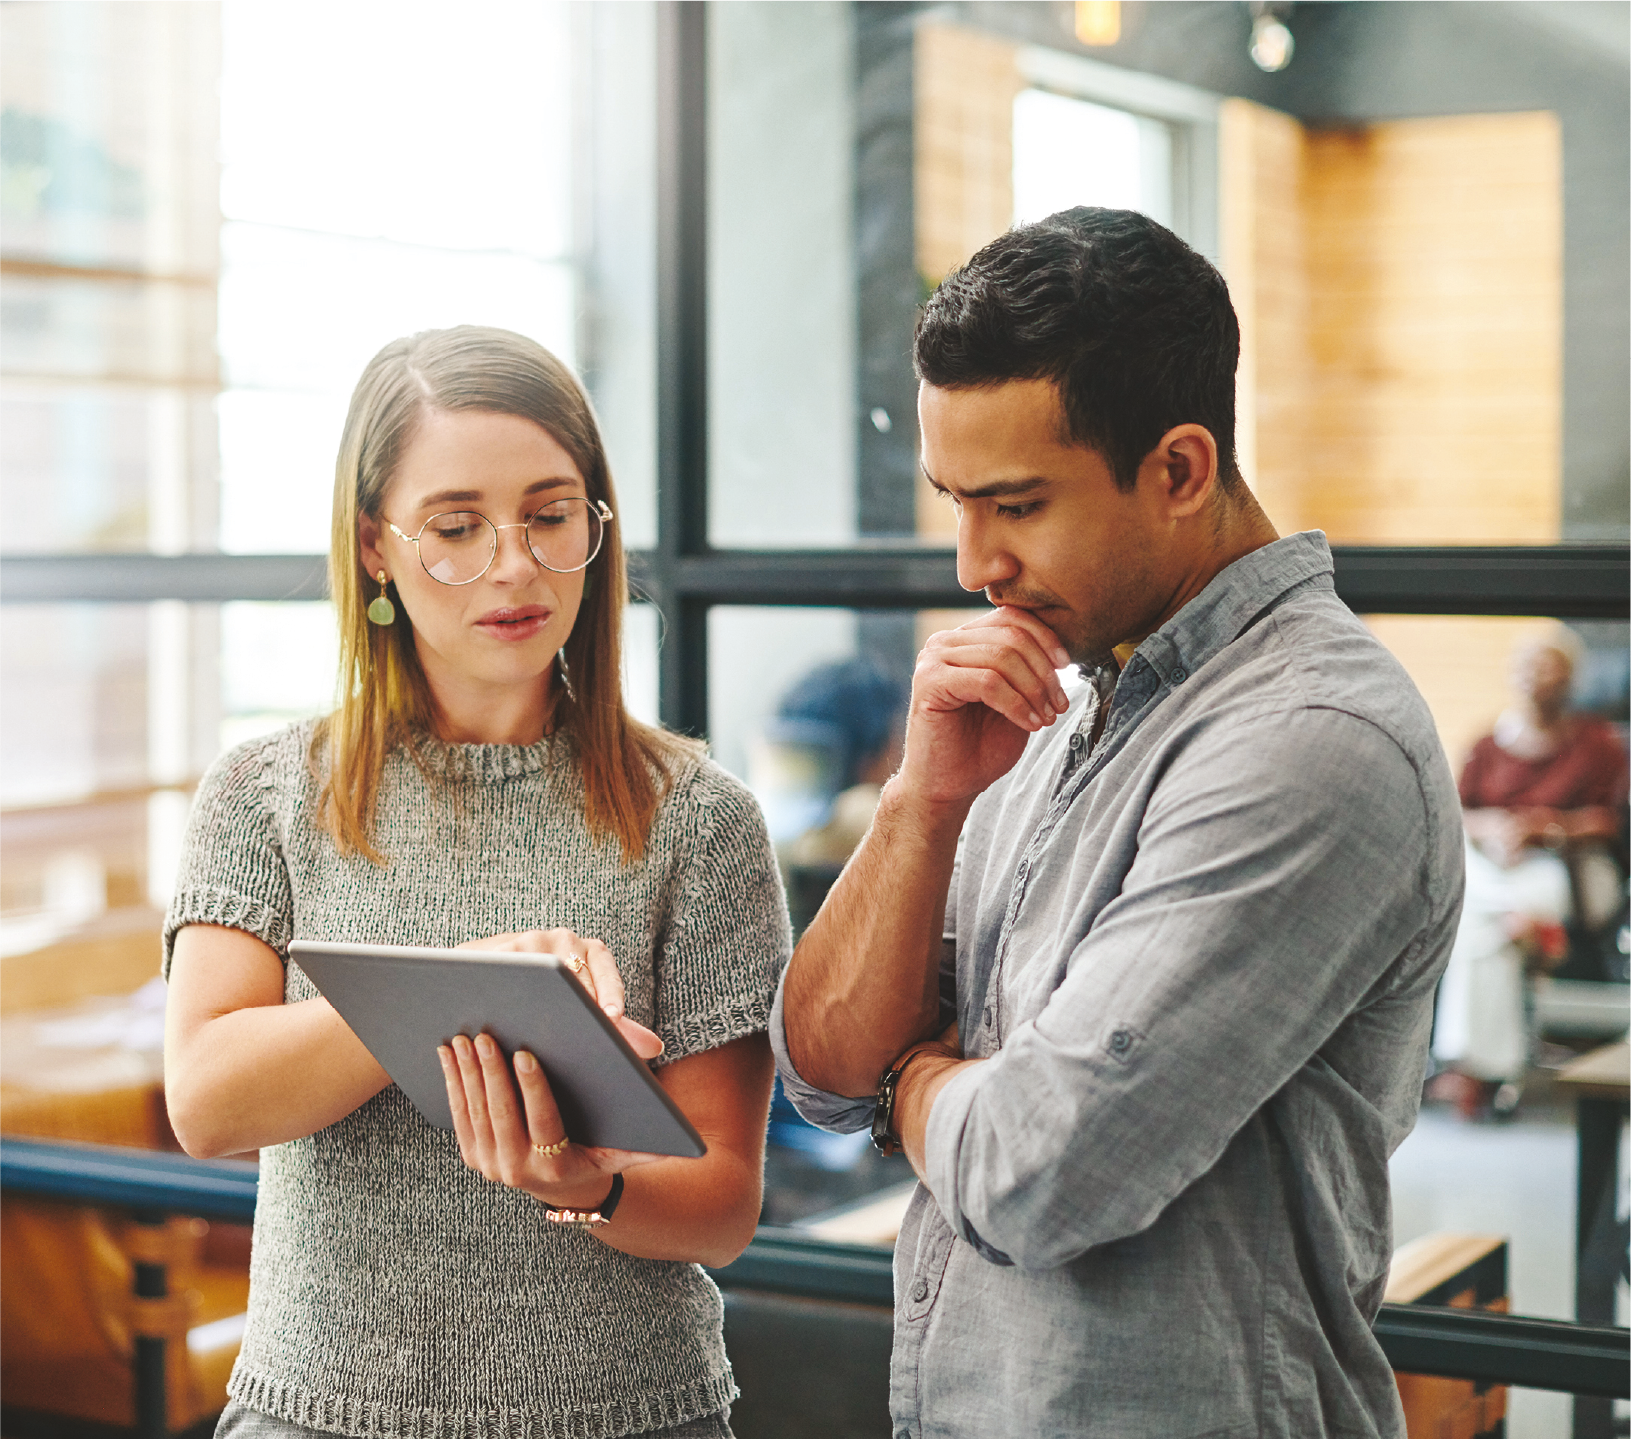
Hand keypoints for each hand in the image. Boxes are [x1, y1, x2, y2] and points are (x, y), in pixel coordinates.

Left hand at [438, 1031, 662, 1204]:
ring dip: (467, 1074)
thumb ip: (648, 1147)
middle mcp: (519, 1172)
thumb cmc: (598, 1155)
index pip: (543, 1121)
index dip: (532, 1087)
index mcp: (556, 1167)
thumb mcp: (622, 1152)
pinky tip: (448, 1055)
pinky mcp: (473, 1157)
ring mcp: (491, 1167)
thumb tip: (677, 1142)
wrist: (562, 1189)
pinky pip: (459, 1118)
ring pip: (476, 1114)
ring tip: (464, 1038)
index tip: (524, 1053)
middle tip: (485, 1035)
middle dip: (491, 1072)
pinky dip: (453, 1084)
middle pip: (502, 1115)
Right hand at [456, 929, 662, 1058]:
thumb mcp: (583, 1004)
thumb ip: (619, 1028)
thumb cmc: (546, 993)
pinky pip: (510, 967)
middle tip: (581, 1032)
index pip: (606, 968)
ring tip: (546, 1026)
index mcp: (590, 952)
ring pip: (544, 970)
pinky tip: (509, 1012)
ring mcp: (533, 939)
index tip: (613, 1016)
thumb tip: (656, 1049)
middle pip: (576, 973)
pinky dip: (511, 987)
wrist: (490, 970)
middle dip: (579, 1003)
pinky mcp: (502, 948)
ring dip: (544, 996)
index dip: (610, 991)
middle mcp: (565, 940)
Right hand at [899, 606, 1073, 806]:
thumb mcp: (1016, 699)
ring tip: (1046, 718)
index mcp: (965, 639)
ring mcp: (933, 659)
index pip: (1012, 616)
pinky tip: (1030, 724)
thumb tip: (1063, 650)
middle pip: (1011, 635)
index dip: (1046, 638)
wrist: (948, 785)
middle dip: (1044, 672)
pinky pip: (987, 682)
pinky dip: (1017, 704)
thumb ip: (1027, 668)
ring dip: (1034, 690)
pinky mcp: (929, 682)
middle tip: (1059, 705)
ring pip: (1002, 657)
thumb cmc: (981, 744)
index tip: (1068, 667)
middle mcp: (945, 642)